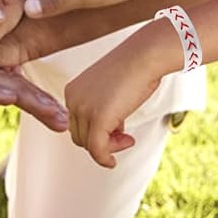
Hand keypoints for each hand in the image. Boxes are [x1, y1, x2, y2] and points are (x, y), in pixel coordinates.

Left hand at [64, 46, 162, 167]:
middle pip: (80, 136)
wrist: (144, 56)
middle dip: (102, 141)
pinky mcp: (97, 119)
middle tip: (124, 137)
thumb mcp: (108, 90)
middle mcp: (73, 99)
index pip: (77, 123)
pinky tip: (114, 161)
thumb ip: (100, 108)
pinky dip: (105, 159)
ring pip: (89, 145)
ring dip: (109, 147)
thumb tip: (105, 134)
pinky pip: (97, 150)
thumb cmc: (133, 69)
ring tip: (127, 138)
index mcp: (73, 90)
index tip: (117, 130)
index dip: (96, 132)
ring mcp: (83, 108)